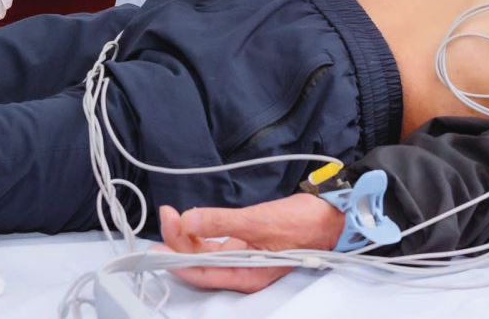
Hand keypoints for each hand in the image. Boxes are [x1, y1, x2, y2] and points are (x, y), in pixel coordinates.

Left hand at [154, 195, 344, 292]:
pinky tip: (193, 220)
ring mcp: (245, 258)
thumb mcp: (259, 220)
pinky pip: (217, 244)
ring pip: (207, 253)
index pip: (202, 272)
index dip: (176, 260)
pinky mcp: (248, 245)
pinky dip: (203, 232)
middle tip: (166, 216)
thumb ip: (222, 221)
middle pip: (201, 263)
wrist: (331, 216)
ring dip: (188, 236)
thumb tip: (189, 219)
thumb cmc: (303, 223)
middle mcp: (243, 271)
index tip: (157, 247)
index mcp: (247, 275)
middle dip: (179, 242)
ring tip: (173, 214)